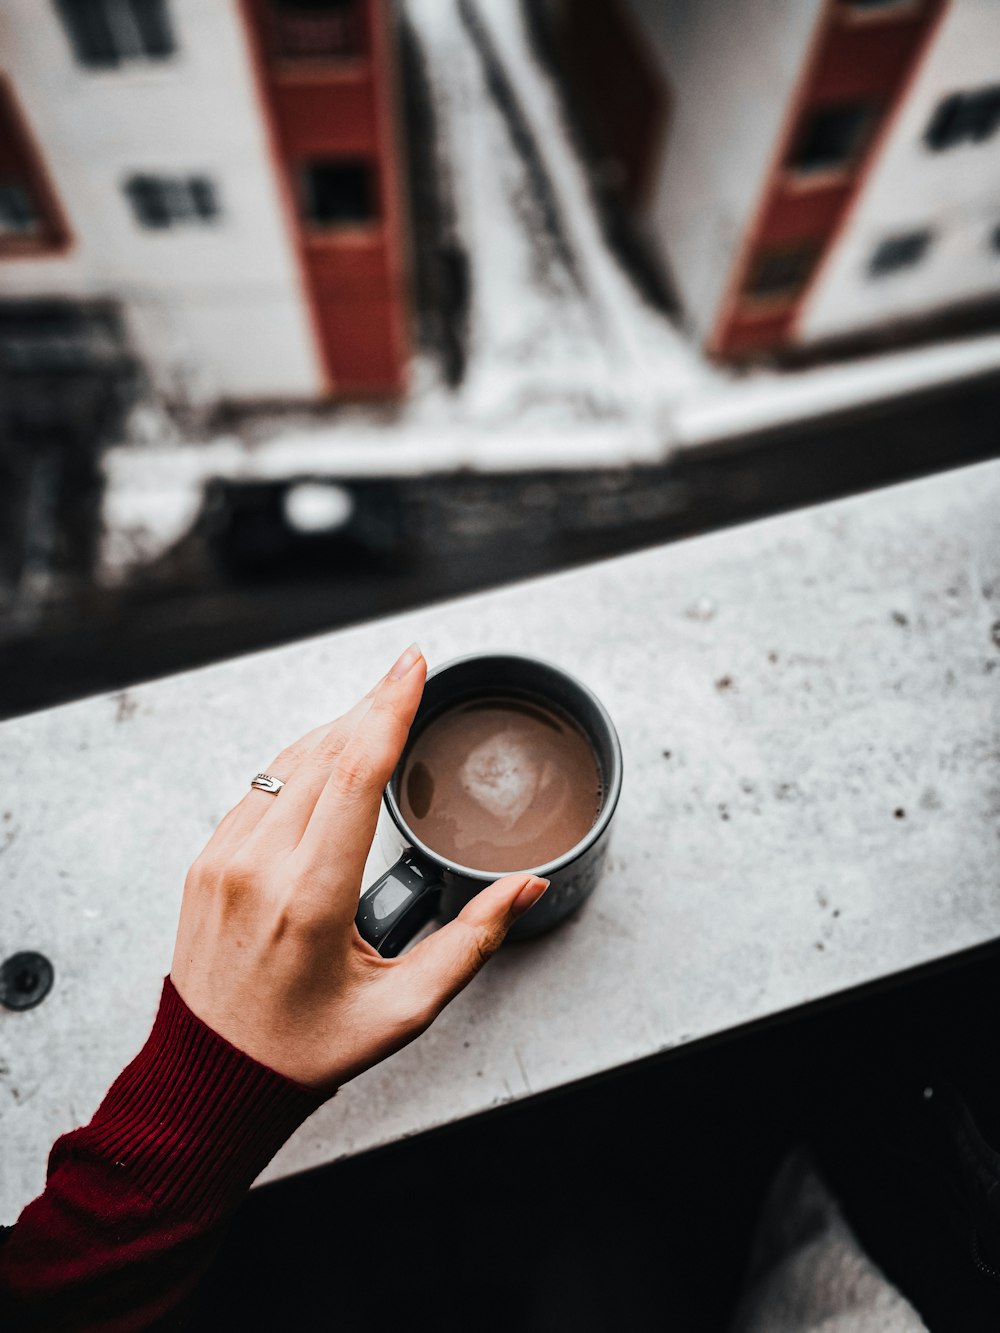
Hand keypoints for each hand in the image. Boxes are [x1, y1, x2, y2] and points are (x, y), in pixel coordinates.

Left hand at [170, 645, 548, 1091]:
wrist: (211, 1076)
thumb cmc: (306, 1047)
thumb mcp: (404, 1008)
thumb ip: (474, 941)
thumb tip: (527, 887)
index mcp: (309, 901)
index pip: (354, 775)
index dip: (389, 709)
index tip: (412, 666)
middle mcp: (258, 868)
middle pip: (324, 753)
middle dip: (372, 705)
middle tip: (408, 670)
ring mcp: (224, 860)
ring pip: (289, 762)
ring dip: (338, 727)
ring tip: (380, 706)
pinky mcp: (207, 860)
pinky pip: (261, 787)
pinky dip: (302, 760)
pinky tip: (332, 753)